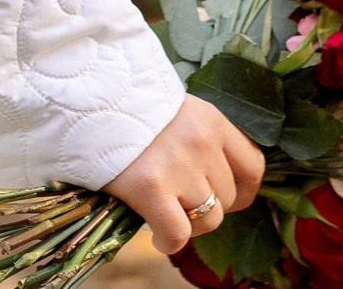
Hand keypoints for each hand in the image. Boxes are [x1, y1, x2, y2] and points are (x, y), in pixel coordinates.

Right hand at [103, 95, 263, 254]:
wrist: (89, 99)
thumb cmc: (131, 109)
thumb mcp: (178, 112)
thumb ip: (200, 141)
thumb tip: (214, 184)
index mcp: (213, 121)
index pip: (253, 168)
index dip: (242, 192)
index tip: (224, 198)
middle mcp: (203, 143)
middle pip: (228, 198)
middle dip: (207, 207)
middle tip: (180, 202)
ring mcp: (180, 167)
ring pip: (208, 219)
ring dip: (190, 225)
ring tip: (167, 215)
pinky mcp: (151, 188)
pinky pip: (178, 234)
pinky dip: (170, 241)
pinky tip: (157, 235)